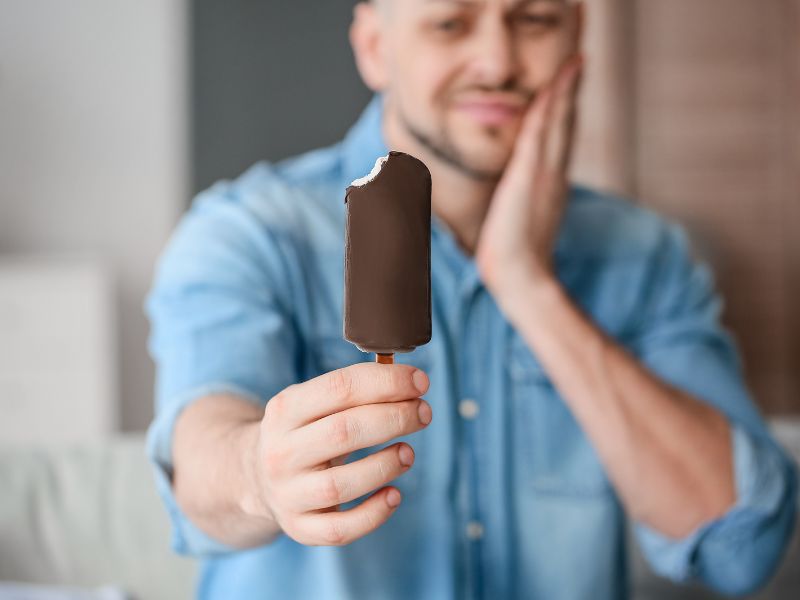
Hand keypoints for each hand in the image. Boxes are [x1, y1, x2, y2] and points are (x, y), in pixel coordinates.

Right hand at [241, 363, 431, 545]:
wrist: (254, 476)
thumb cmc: (302, 432)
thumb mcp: (310, 402)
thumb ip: (352, 390)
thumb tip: (410, 382)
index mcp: (285, 410)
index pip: (340, 388)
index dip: (387, 382)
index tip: (420, 382)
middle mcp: (282, 452)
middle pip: (345, 432)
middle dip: (395, 418)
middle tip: (423, 412)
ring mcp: (288, 494)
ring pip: (342, 483)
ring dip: (385, 465)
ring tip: (408, 452)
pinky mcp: (299, 528)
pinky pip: (340, 529)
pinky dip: (374, 514)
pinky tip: (394, 494)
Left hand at [475, 54, 583, 296]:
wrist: (521, 277)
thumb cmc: (517, 260)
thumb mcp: (521, 225)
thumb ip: (522, 207)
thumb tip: (512, 201)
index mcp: (551, 185)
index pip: (560, 139)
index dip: (566, 110)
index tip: (570, 86)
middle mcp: (553, 175)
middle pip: (566, 124)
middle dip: (572, 91)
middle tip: (579, 60)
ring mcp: (544, 175)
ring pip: (557, 123)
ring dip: (565, 90)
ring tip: (574, 61)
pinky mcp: (528, 177)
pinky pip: (537, 134)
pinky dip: (547, 109)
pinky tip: (551, 88)